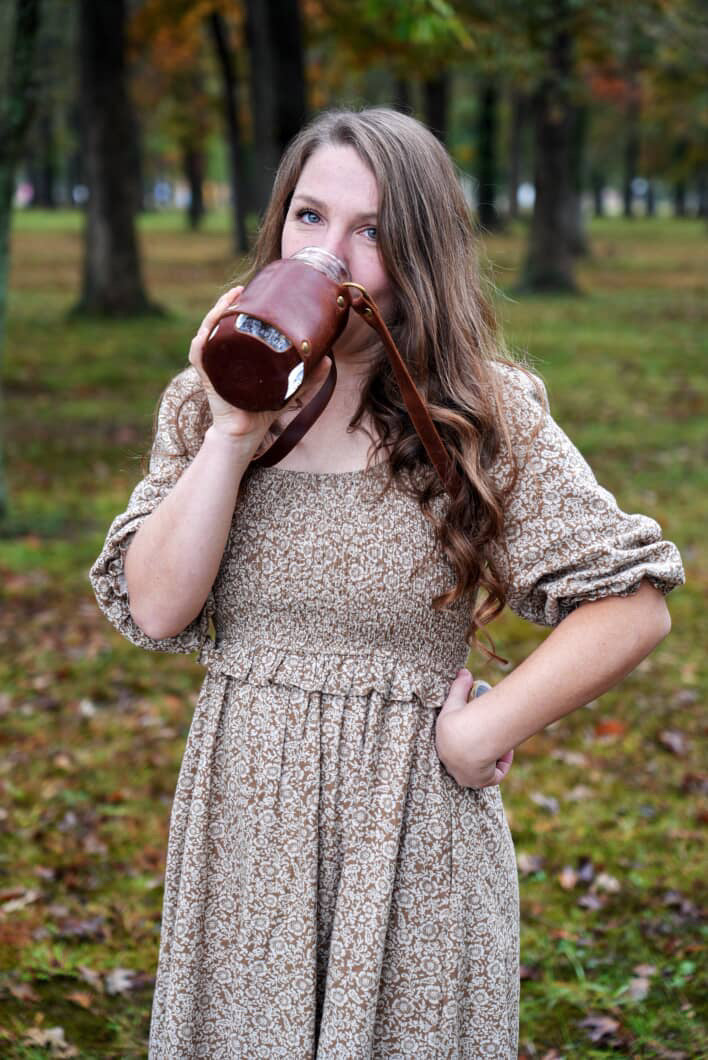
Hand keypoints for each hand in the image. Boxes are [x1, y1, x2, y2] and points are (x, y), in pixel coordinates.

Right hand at [189, 285, 332, 453]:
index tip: (250, 289)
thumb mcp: (289, 390)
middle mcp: (223, 355)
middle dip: (226, 302)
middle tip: (240, 290)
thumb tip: (329, 359)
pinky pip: (198, 355)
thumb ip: (309, 377)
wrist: (246, 434)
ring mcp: (213, 365)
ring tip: (227, 301)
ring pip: (207, 332)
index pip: (233, 322)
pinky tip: (206, 331)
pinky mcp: (207, 378)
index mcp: (239, 353)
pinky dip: (201, 343)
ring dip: (214, 314)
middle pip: (218, 322)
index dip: (237, 303)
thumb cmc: (263, 410)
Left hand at [434, 668, 513, 787]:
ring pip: (482, 769)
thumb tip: (463, 671)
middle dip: (481, 751)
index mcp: (443, 747)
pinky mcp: (479, 783)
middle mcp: (451, 765)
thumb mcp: (455, 700)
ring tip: (501, 742)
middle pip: (469, 761)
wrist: (466, 738)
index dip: (468, 739)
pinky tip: (506, 751)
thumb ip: (459, 687)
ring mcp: (465, 776)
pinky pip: (494, 776)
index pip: (455, 747)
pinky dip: (502, 764)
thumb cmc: (458, 719)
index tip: (479, 730)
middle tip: (493, 738)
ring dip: (493, 757)